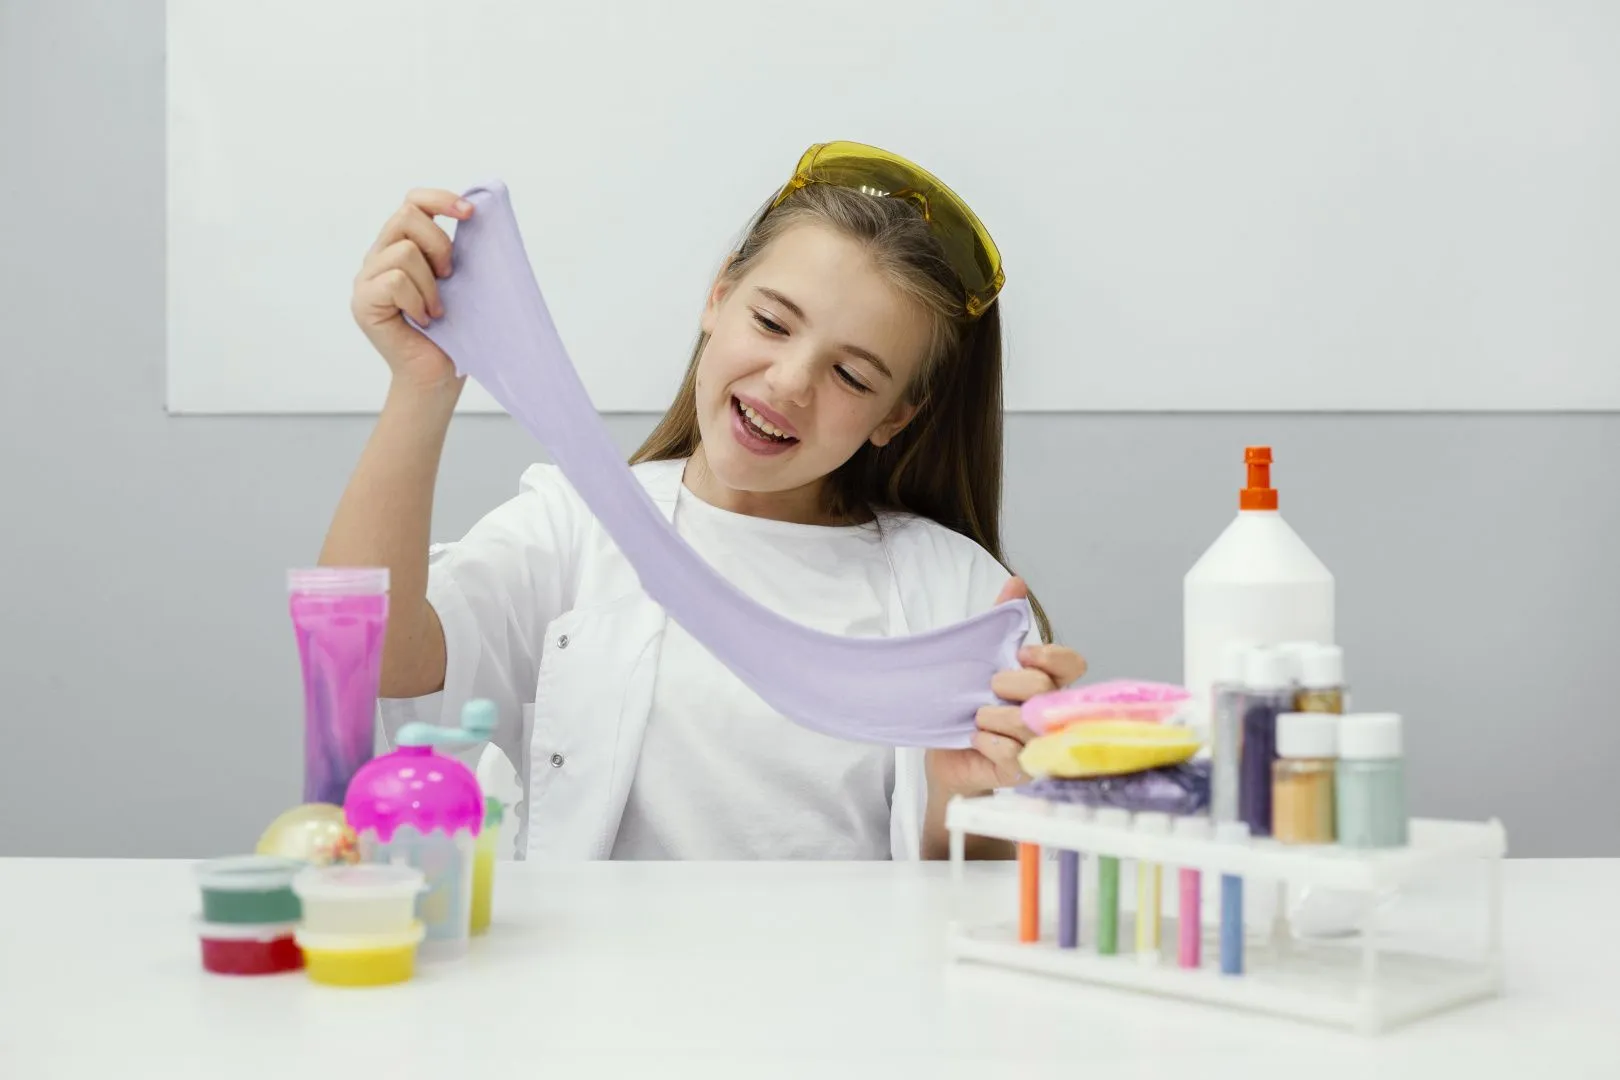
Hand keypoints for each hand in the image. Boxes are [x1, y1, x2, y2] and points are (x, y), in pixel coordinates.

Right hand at [350, 188, 473, 391]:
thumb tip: (477, 213)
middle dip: (440, 244)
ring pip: (404, 251)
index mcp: (402, 244)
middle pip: (407, 215)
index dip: (441, 200)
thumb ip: (458, 248)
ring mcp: (367, 278)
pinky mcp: (363, 301)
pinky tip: (423, 320)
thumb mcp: (461, 281)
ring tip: (436, 310)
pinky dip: (417, 301)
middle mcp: (379, 255)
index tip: (470, 214)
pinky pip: (395, 280)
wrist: (438, 375)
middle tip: (450, 277)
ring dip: (431, 284)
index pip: (413, 201)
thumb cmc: (453, 331)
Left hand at [925, 577, 1087, 797]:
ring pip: (1026, 723)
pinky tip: (976, 740)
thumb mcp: (978, 659)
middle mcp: (1050, 714)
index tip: (1020, 654)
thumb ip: (999, 621)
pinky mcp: (1022, 772)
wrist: (945, 753)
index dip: (1049, 656)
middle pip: (1044, 689)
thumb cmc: (967, 705)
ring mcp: (1039, 745)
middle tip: (989, 688)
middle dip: (1010, 683)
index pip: (1071, 663)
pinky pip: (1010, 753)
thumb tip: (1017, 582)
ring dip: (991, 716)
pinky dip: (987, 742)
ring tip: (977, 718)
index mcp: (1046, 683)